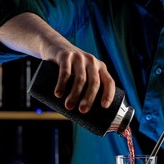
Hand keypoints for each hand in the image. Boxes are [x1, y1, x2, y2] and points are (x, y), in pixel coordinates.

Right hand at [0, 12, 114, 112]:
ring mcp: (79, 57)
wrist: (54, 46)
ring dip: (74, 95)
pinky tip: (58, 94)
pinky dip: (62, 84)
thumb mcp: (82, 74)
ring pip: (80, 79)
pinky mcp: (65, 56)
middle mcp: (92, 61)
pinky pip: (65, 71)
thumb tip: (83, 118)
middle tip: (83, 111)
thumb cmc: (71, 68)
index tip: (104, 107)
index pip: (109, 82)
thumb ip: (84, 90)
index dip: (109, 94)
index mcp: (100, 68)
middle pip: (94, 82)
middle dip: (89, 98)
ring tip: (69, 107)